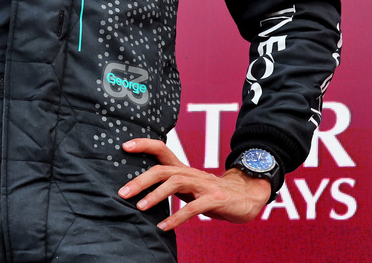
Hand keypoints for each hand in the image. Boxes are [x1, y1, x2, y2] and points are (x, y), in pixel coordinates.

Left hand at [116, 138, 271, 230]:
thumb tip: (142, 192)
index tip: (124, 146)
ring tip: (140, 207)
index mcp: (184, 169)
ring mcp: (204, 185)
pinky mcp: (215, 199)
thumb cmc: (213, 194)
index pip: (161, 150)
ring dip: (156, 195)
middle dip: (141, 180)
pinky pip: (193, 207)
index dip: (144, 145)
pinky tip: (164, 227)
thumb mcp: (190, 188)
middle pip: (163, 169)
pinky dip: (176, 217)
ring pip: (176, 183)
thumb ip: (171, 186)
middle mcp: (192, 173)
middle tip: (123, 192)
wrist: (248, 197)